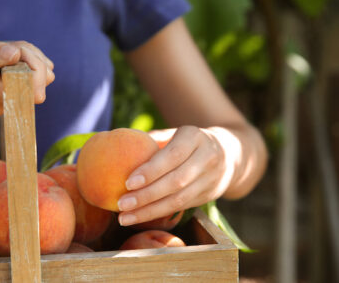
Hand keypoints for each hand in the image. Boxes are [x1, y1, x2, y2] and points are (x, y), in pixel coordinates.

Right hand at [0, 25, 54, 114]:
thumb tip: (14, 56)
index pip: (30, 89)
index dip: (30, 64)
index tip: (14, 50)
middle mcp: (6, 103)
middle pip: (42, 82)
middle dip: (31, 57)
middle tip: (8, 47)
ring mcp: (16, 100)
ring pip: (45, 75)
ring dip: (31, 56)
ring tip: (6, 50)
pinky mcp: (24, 93)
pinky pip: (43, 74)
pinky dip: (32, 59)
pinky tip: (12, 55)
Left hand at [117, 126, 232, 225]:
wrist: (230, 154)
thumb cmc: (188, 142)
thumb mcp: (175, 133)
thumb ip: (153, 138)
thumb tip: (120, 140)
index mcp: (195, 137)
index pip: (172, 156)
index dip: (150, 170)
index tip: (127, 182)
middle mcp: (207, 158)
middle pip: (175, 181)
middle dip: (146, 195)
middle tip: (121, 204)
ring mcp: (210, 180)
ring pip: (178, 200)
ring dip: (149, 211)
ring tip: (125, 217)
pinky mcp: (208, 196)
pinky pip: (180, 208)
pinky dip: (157, 214)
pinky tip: (138, 217)